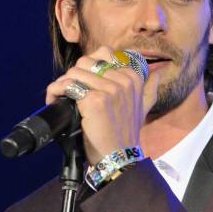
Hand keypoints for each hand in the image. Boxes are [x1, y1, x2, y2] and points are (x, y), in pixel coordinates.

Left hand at [45, 46, 158, 164]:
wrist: (118, 157)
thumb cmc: (125, 135)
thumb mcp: (143, 109)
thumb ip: (150, 89)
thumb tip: (158, 73)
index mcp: (133, 78)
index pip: (103, 54)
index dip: (88, 67)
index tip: (83, 82)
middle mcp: (123, 80)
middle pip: (85, 62)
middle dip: (73, 74)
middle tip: (68, 90)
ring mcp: (110, 90)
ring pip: (74, 73)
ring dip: (61, 84)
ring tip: (59, 96)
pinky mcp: (95, 101)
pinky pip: (67, 86)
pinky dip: (55, 92)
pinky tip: (54, 100)